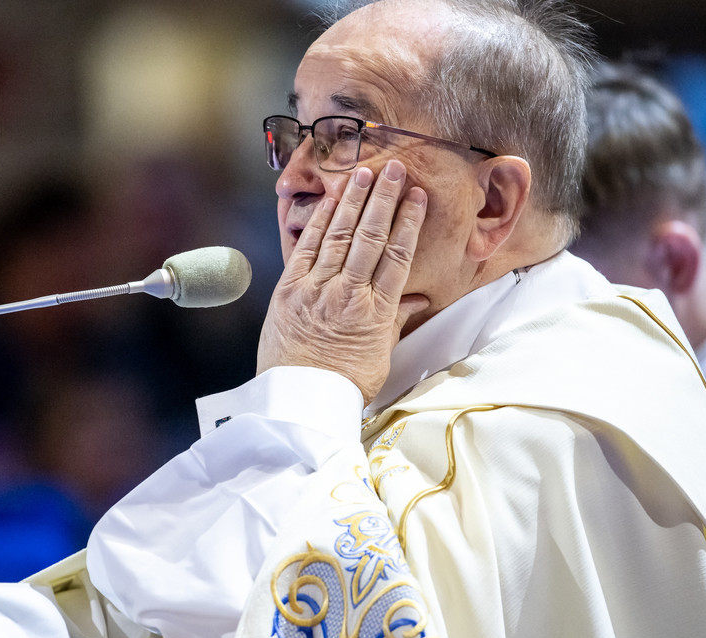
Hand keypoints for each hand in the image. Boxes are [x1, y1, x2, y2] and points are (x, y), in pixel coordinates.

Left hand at [258, 159, 429, 403]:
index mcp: (376, 312)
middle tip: (394, 169)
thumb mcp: (380, 354)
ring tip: (364, 172)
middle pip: (369, 237)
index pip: (397, 257)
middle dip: (383, 199)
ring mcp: (315, 289)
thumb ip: (395, 320)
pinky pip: (306, 247)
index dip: (408, 223)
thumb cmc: (343, 382)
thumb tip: (416, 298)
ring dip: (352, 201)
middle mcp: (347, 294)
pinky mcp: (288, 289)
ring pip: (338, 236)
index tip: (417, 197)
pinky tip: (330, 200)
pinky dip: (318, 221)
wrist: (298, 400)